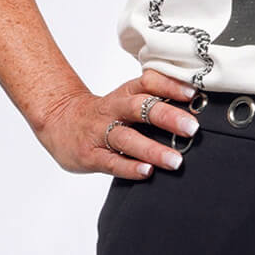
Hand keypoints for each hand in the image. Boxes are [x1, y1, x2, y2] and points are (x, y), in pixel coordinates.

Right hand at [33, 68, 201, 179]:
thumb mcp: (125, 100)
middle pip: (139, 108)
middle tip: (192, 128)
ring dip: (152, 149)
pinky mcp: (90, 155)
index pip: (147, 83)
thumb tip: (195, 110)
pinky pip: (111, 162)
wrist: (58, 121)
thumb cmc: (103, 114)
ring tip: (175, 160)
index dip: (169, 86)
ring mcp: (99, 133)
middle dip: (167, 117)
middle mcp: (112, 110)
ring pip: (127, 139)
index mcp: (124, 94)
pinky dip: (129, 167)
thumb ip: (153, 102)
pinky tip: (146, 172)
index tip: (192, 94)